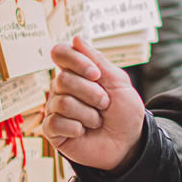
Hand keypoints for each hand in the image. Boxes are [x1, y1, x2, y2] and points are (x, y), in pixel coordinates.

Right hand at [43, 36, 145, 171]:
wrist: (128, 143)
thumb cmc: (124, 111)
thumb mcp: (117, 82)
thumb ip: (97, 60)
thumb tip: (76, 38)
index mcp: (76, 72)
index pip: (60, 53)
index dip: (76, 61)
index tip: (96, 74)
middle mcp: (62, 88)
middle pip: (63, 79)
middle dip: (91, 94)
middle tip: (104, 104)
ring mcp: (55, 108)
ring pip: (62, 102)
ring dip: (88, 114)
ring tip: (97, 121)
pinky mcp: (52, 130)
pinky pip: (55, 122)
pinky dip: (76, 128)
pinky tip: (83, 132)